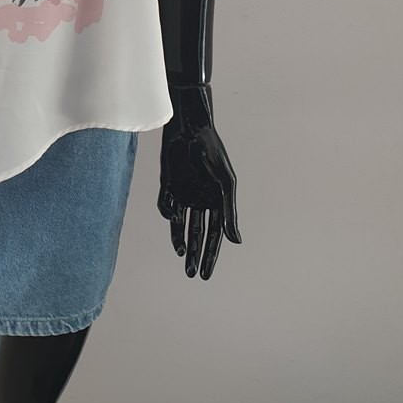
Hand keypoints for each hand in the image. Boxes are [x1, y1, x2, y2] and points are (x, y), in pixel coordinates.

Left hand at [157, 83, 240, 279]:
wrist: (189, 128)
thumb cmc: (212, 153)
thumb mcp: (225, 184)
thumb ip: (228, 213)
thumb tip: (236, 242)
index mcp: (217, 201)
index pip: (214, 234)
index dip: (210, 255)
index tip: (205, 274)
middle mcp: (200, 200)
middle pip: (197, 234)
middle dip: (195, 254)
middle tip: (191, 273)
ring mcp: (183, 193)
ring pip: (180, 224)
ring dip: (179, 241)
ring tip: (181, 256)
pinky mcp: (168, 185)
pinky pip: (166, 205)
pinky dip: (168, 213)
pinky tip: (172, 216)